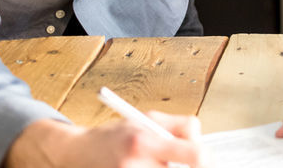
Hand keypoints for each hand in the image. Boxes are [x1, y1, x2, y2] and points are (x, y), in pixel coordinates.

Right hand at [6, 114, 202, 167]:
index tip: (204, 160)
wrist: (77, 153)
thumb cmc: (115, 135)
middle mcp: (135, 165)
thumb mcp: (149, 119)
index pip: (196, 155)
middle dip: (179, 167)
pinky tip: (143, 167)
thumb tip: (202, 142)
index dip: (205, 160)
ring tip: (151, 164)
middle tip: (171, 161)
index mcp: (145, 142)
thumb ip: (181, 126)